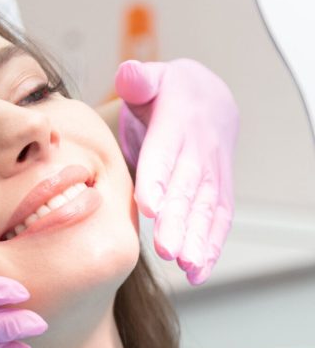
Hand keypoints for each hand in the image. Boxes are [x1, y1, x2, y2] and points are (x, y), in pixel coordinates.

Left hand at [115, 59, 238, 284]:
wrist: (208, 98)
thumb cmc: (167, 94)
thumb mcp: (152, 78)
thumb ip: (139, 79)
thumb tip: (129, 75)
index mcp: (178, 122)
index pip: (166, 152)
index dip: (158, 178)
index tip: (149, 206)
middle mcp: (200, 150)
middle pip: (188, 187)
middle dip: (178, 220)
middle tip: (165, 248)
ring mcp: (213, 172)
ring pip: (206, 208)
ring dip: (197, 239)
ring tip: (185, 265)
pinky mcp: (219, 190)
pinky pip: (218, 219)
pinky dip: (211, 247)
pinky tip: (197, 272)